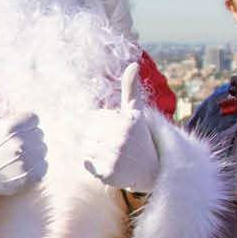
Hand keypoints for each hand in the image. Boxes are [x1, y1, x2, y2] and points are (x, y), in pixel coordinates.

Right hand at [0, 108, 45, 200]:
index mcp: (10, 126)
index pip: (34, 119)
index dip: (23, 123)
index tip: (11, 130)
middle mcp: (19, 143)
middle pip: (39, 135)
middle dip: (28, 138)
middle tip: (12, 145)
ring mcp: (23, 163)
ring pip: (42, 152)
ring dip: (32, 153)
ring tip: (15, 157)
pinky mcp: (26, 179)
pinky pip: (42, 169)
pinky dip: (35, 169)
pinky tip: (20, 168)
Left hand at [81, 61, 161, 192]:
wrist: (151, 169)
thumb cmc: (140, 135)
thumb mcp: (135, 111)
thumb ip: (131, 88)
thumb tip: (133, 64)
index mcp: (124, 122)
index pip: (92, 119)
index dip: (102, 124)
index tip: (117, 131)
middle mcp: (119, 139)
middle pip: (88, 133)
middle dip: (98, 137)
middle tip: (116, 144)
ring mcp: (113, 157)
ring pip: (85, 147)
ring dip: (94, 150)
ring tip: (113, 154)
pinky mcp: (106, 173)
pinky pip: (86, 163)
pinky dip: (93, 164)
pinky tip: (109, 164)